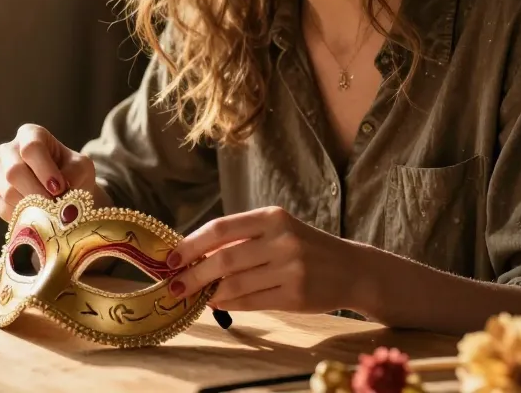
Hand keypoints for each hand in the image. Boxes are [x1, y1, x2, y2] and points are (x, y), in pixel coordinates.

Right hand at [0, 124, 108, 220]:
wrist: (67, 192)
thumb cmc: (73, 172)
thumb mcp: (81, 167)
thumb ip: (74, 174)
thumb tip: (63, 195)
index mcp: (30, 134)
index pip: (31, 147)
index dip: (45, 170)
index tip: (60, 188)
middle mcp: (9, 150)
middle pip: (14, 171)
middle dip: (37, 192)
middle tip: (55, 206)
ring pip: (8, 191)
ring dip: (32, 206)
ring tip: (50, 212)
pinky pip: (3, 207)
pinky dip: (22, 215)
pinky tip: (37, 215)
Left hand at [164, 206, 353, 312]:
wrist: (351, 268)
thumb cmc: (304, 246)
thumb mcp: (278, 230)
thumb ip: (242, 238)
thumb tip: (194, 254)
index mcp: (271, 217)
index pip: (220, 228)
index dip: (190, 244)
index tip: (169, 258)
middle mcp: (281, 240)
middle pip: (223, 259)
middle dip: (193, 274)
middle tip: (174, 285)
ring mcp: (290, 269)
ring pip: (235, 284)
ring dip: (209, 292)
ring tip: (196, 295)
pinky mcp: (295, 296)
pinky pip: (251, 302)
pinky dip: (229, 304)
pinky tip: (218, 302)